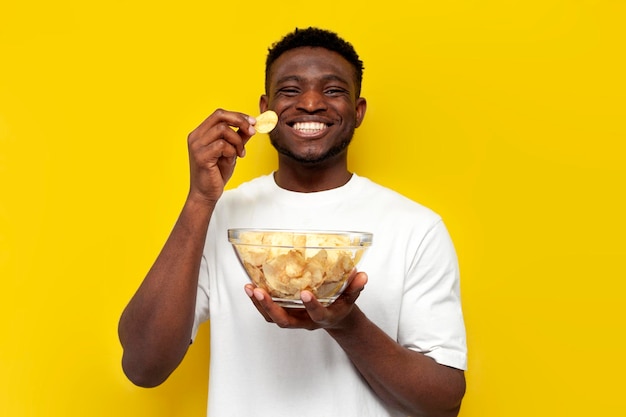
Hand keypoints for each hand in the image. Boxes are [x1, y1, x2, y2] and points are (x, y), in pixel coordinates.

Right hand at [186, 109, 255, 204]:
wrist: (206, 194)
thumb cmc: (216, 174)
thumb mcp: (231, 152)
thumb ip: (238, 138)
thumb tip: (251, 126)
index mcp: (200, 133)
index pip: (219, 114)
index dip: (237, 115)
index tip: (252, 122)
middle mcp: (196, 136)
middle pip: (220, 116)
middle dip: (239, 121)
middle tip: (252, 131)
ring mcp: (196, 146)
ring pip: (223, 130)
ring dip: (237, 140)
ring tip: (240, 153)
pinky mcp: (201, 156)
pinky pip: (222, 145)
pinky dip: (232, 150)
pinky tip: (232, 159)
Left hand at [244, 271, 367, 329]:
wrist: (336, 318)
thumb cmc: (342, 305)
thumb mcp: (352, 296)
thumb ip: (356, 287)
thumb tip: (361, 275)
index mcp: (324, 317)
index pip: (318, 315)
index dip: (312, 306)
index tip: (306, 294)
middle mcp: (305, 321)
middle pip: (284, 321)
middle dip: (270, 307)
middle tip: (259, 291)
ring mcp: (293, 319)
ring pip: (272, 318)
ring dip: (259, 304)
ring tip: (250, 288)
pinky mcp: (285, 313)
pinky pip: (268, 312)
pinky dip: (257, 302)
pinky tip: (251, 287)